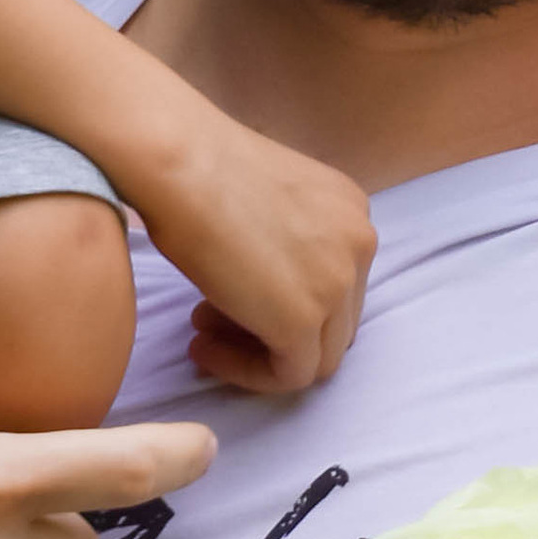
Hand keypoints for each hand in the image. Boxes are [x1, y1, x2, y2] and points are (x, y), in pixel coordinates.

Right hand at [138, 119, 377, 396]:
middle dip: (274, 329)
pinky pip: (289, 376)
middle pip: (335, 323)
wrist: (178, 163)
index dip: (284, 300)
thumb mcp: (269, 201)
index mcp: (353, 210)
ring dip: (259, 354)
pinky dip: (247, 372)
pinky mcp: (303, 320)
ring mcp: (338, 284)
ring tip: (203, 335)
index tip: (231, 297)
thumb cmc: (201, 169)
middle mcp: (360, 243)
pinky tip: (204, 350)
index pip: (337, 284)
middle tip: (211, 320)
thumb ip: (288, 241)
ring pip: (318, 357)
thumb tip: (268, 289)